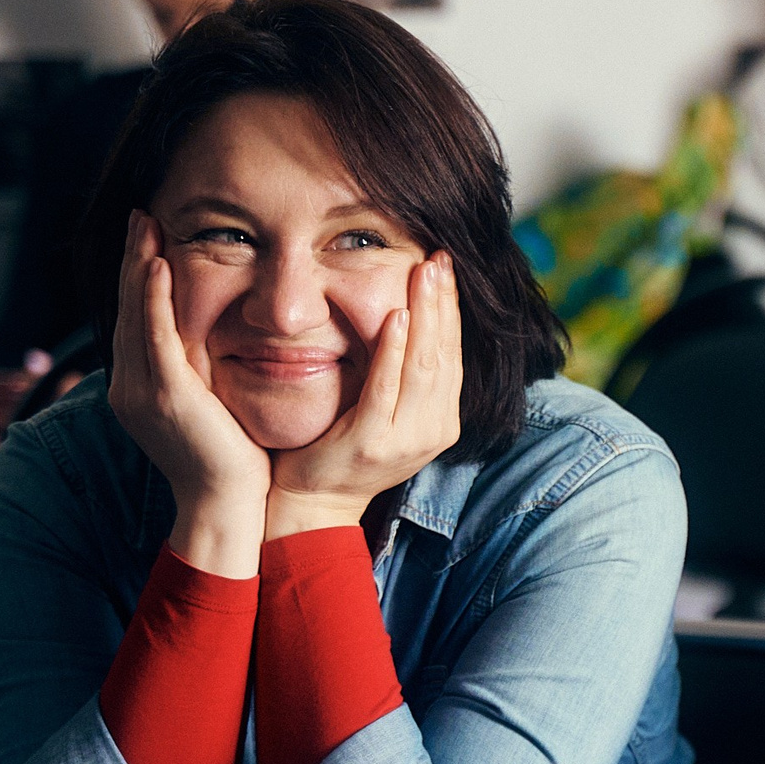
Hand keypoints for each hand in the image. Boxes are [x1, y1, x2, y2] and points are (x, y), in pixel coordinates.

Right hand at [108, 212, 271, 573]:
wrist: (226, 506)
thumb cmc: (232, 460)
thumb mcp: (211, 405)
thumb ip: (204, 371)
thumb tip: (220, 339)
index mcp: (139, 387)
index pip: (137, 318)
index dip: (139, 276)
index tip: (148, 237)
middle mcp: (130, 385)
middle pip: (128, 308)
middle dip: (132, 259)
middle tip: (139, 215)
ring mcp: (142, 390)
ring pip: (136, 314)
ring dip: (140, 265)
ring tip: (145, 225)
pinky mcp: (165, 394)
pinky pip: (155, 334)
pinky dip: (153, 297)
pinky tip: (158, 265)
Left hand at [266, 252, 464, 538]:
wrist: (312, 504)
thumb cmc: (341, 450)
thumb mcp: (385, 413)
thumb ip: (401, 376)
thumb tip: (407, 317)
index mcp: (441, 420)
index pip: (452, 354)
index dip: (451, 309)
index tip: (446, 268)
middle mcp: (433, 430)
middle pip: (444, 354)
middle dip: (443, 302)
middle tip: (440, 258)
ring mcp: (406, 439)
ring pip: (424, 365)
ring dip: (426, 315)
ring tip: (424, 275)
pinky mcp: (372, 441)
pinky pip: (387, 388)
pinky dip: (393, 350)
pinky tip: (396, 317)